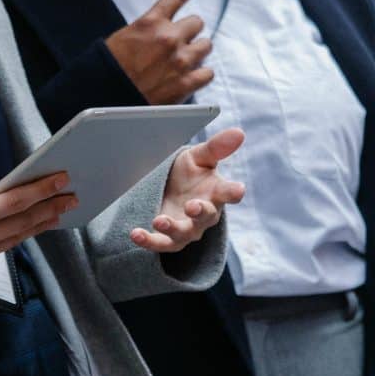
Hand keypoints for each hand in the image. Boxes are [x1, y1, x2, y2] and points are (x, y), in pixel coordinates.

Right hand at [0, 174, 77, 276]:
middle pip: (20, 224)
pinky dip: (13, 237)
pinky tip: (24, 228)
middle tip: (70, 198)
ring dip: (36, 226)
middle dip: (48, 209)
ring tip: (56, 213)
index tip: (60, 180)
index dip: (40, 191)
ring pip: (13, 240)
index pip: (14, 202)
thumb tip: (0, 192)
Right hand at [105, 0, 217, 104]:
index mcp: (150, 23)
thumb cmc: (111, 68)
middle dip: (188, 33)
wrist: (105, 98)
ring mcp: (180, 61)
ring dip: (196, 52)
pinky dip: (200, 75)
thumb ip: (150, 28)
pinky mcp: (186, 83)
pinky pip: (208, 72)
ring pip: (206, 46)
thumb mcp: (126, 37)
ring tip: (180, 63)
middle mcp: (168, 38)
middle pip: (197, 24)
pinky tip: (187, 78)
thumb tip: (166, 27)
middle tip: (176, 45)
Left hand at [131, 128, 245, 251]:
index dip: (234, 192)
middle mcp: (205, 214)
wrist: (172, 188)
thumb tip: (238, 132)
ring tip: (159, 220)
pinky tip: (135, 234)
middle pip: (207, 216)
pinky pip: (160, 243)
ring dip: (172, 228)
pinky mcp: (170, 239)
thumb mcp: (200, 156)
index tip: (238, 190)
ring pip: (183, 234)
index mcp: (217, 192)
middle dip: (200, 211)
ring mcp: (188, 228)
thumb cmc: (191, 173)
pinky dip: (149, 241)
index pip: (230, 192)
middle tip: (192, 206)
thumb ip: (216, 147)